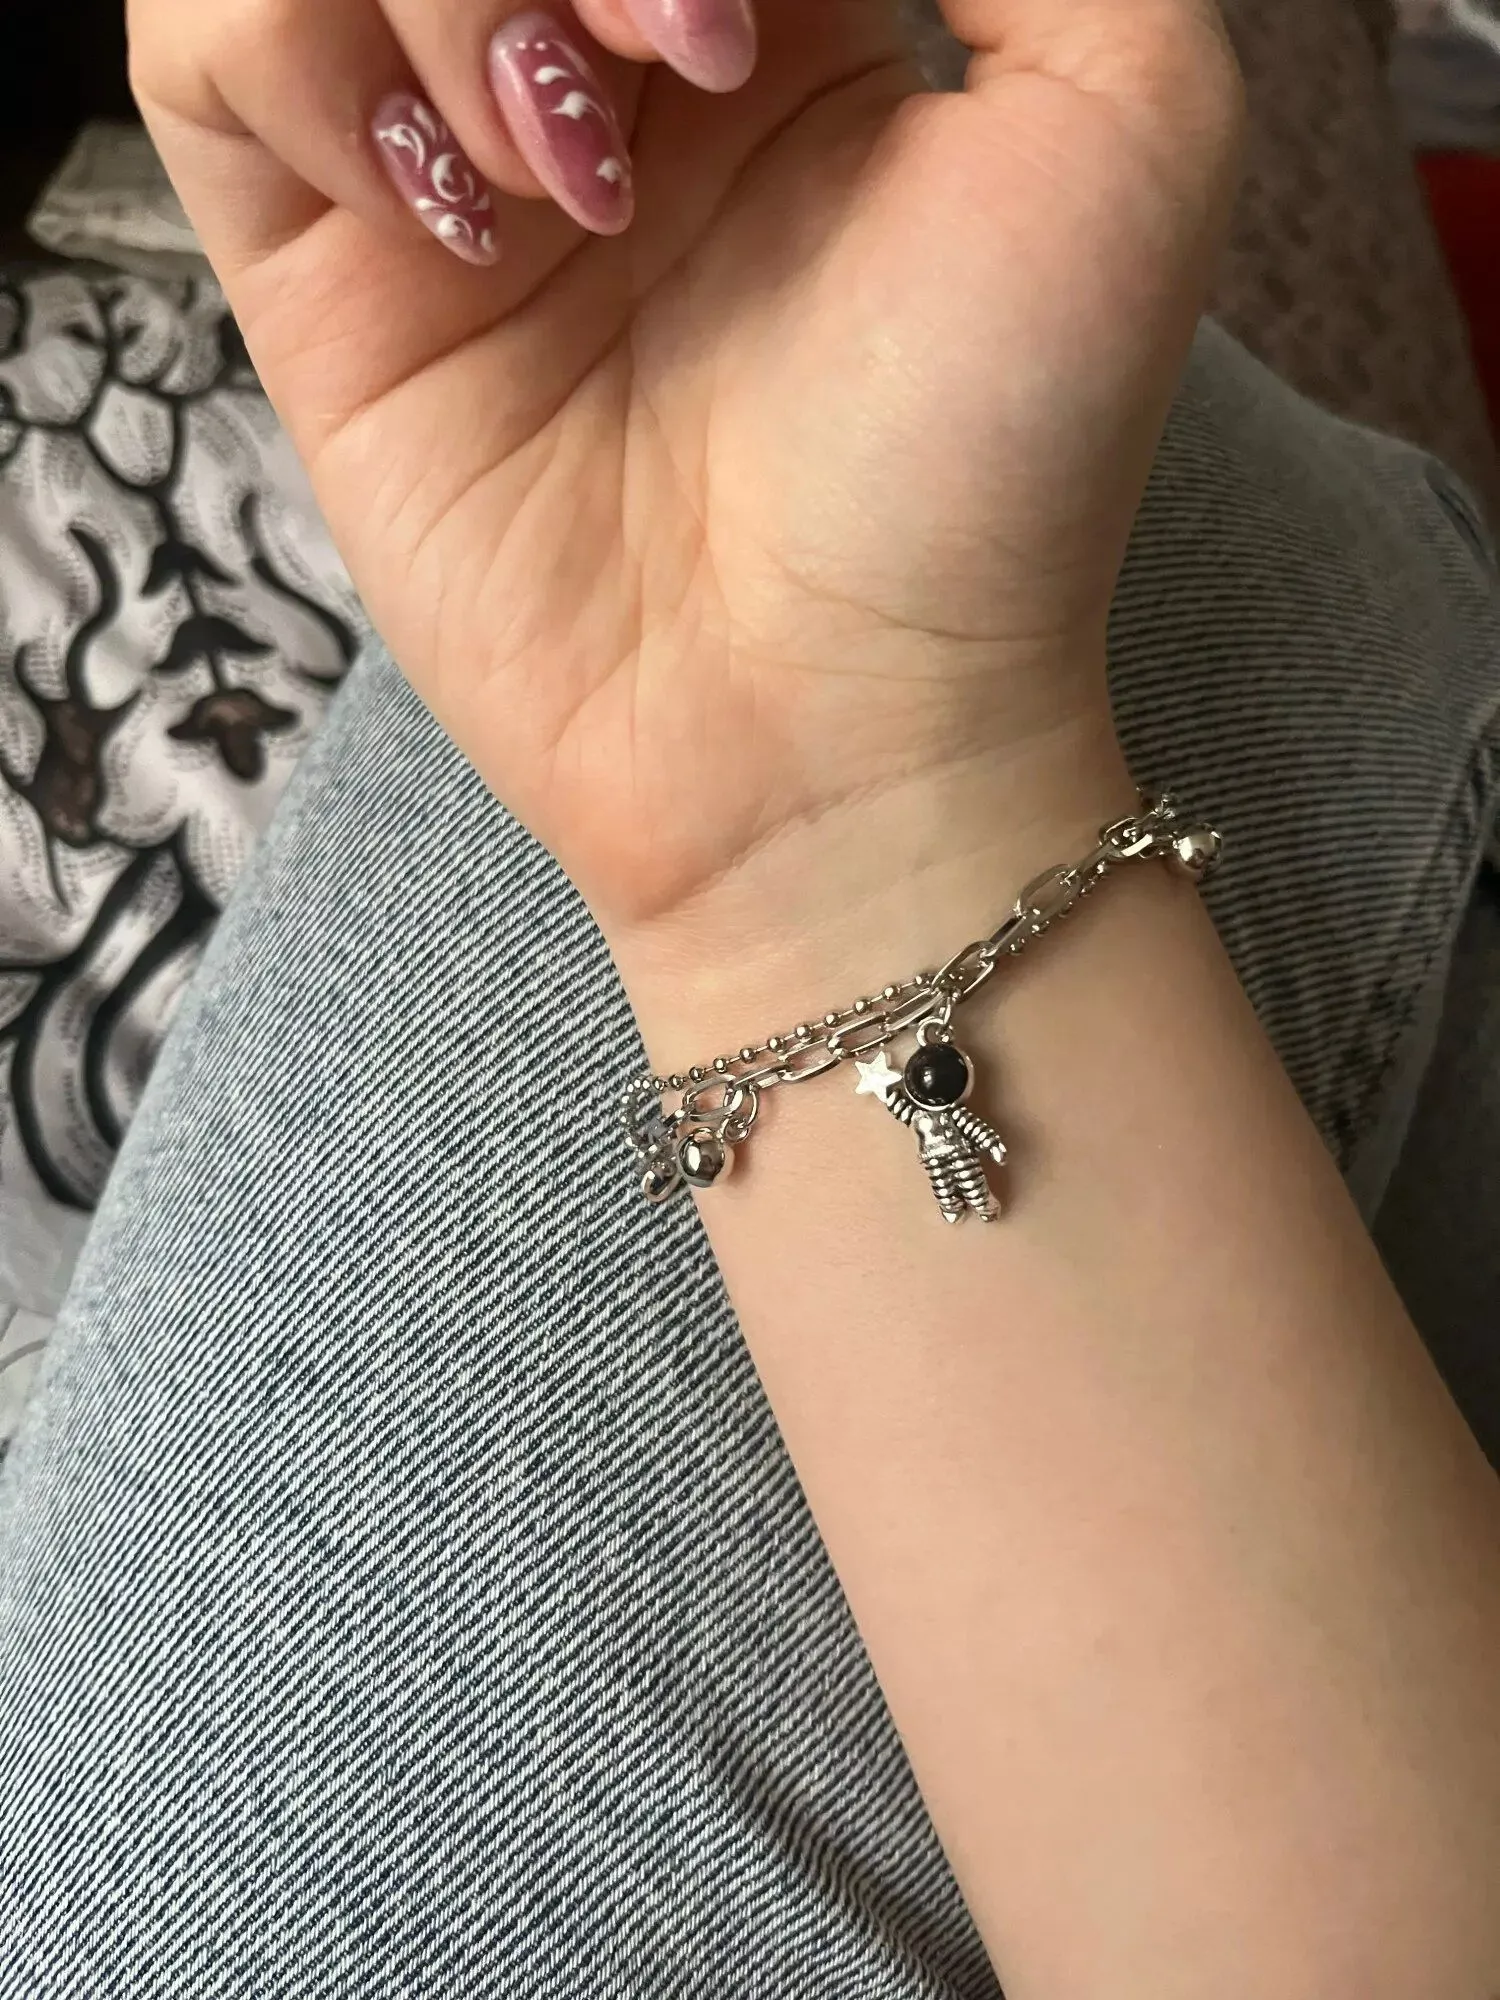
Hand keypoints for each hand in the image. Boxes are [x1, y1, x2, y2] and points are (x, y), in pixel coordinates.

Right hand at [129, 0, 1241, 981]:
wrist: (838, 733)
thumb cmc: (996, 467)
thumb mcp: (1131, 124)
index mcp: (789, 14)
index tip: (752, 35)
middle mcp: (606, 74)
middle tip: (679, 68)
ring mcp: (457, 173)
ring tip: (571, 182)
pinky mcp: (331, 285)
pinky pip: (203, 51)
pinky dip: (298, 65)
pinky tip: (453, 213)